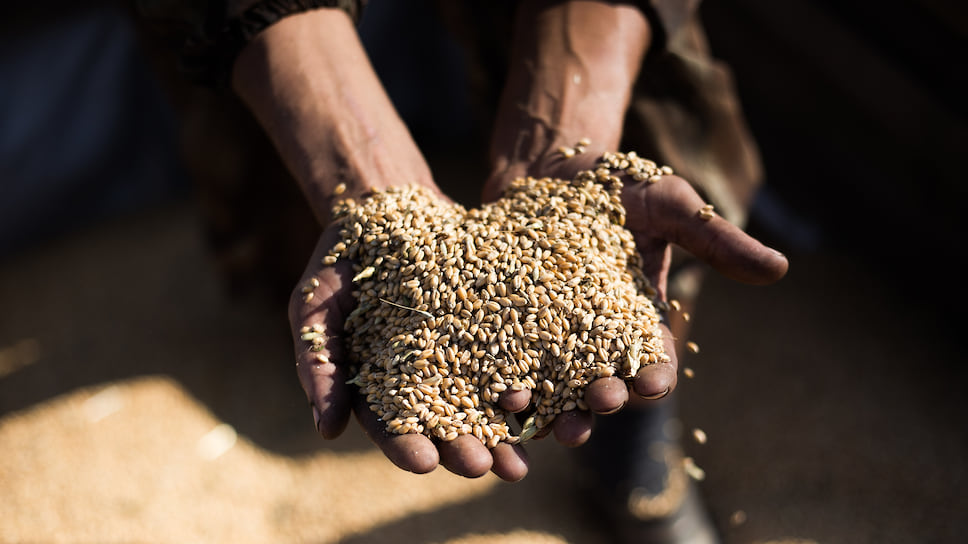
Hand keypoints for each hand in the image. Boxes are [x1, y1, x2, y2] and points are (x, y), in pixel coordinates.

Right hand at [290, 217, 532, 482]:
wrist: (385, 207)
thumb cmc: (338, 264)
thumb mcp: (315, 308)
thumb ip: (317, 364)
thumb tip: (327, 432)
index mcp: (379, 387)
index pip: (390, 426)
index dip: (404, 446)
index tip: (421, 463)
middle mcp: (424, 380)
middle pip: (444, 424)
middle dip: (462, 449)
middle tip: (481, 468)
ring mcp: (460, 354)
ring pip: (484, 402)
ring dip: (502, 434)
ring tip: (519, 463)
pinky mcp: (491, 327)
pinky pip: (512, 358)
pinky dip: (527, 383)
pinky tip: (546, 405)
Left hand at [483, 146, 788, 444]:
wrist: (549, 165)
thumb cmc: (617, 184)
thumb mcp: (670, 203)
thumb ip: (715, 239)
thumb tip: (780, 268)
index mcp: (639, 320)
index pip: (653, 362)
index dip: (652, 377)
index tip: (648, 383)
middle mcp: (593, 339)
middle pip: (600, 385)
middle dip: (600, 400)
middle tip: (595, 405)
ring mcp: (546, 335)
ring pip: (549, 386)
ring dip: (546, 407)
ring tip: (535, 417)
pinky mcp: (504, 325)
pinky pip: (503, 361)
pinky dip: (500, 380)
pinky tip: (493, 393)